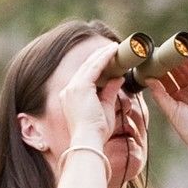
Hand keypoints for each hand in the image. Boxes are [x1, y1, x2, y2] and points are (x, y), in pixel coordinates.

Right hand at [35, 35, 120, 158]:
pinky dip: (104, 57)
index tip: (109, 60)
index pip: (85, 77)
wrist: (89, 140)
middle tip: (113, 49)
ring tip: (114, 47)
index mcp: (70, 97)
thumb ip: (110, 92)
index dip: (97, 66)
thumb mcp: (106, 108)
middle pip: (86, 68)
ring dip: (102, 54)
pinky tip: (112, 50)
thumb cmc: (97, 132)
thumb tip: (119, 78)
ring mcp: (72, 88)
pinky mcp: (80, 87)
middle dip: (99, 57)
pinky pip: (94, 67)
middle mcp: (68, 90)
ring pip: (89, 64)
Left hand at [148, 52, 187, 152]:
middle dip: (170, 65)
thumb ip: (159, 93)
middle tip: (160, 53)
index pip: (168, 82)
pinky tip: (186, 57)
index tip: (151, 63)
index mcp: (178, 99)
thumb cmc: (187, 128)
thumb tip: (147, 79)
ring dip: (181, 62)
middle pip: (179, 74)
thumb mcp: (170, 109)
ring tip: (172, 52)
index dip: (161, 73)